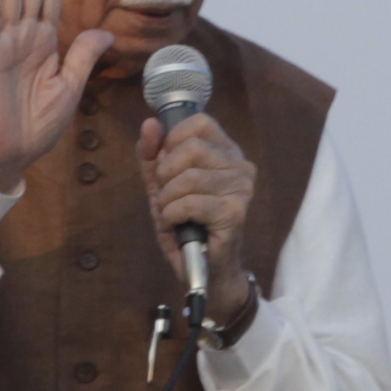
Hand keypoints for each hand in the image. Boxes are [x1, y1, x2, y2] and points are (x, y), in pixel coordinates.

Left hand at [142, 106, 261, 333]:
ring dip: (167, 199)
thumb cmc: (186, 223)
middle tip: (168, 196)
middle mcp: (240, 165)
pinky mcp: (235, 212)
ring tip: (173, 214)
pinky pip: (190, 203)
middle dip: (166, 174)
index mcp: (226, 151)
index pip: (199, 123)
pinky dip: (173, 215)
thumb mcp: (162, 185)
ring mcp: (241, 188)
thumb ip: (152, 155)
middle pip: (190, 148)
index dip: (172, 141)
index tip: (167, 166)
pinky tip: (180, 224)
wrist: (204, 268)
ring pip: (187, 177)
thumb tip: (149, 124)